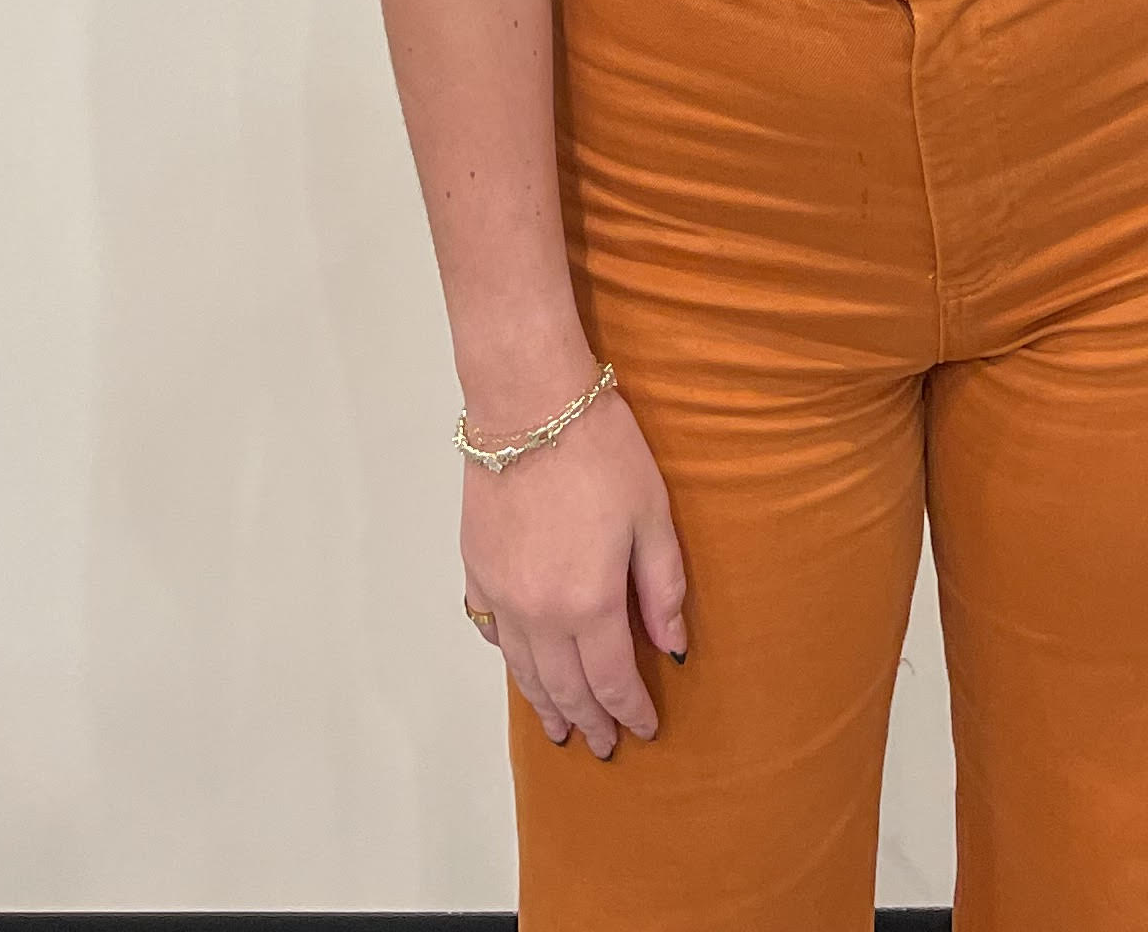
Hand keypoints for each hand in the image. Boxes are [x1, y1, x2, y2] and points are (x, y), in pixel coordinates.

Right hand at [462, 385, 687, 757]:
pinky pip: (490, 630)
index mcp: (588, 604)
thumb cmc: (601, 450)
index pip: (612, 679)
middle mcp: (539, 613)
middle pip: (565, 686)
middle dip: (587, 719)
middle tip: (601, 746)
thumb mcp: (652, 514)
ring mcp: (500, 594)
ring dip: (543, 703)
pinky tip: (519, 663)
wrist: (528, 401)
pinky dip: (508, 656)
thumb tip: (673, 647)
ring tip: (558, 728)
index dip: (630, 710)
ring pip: (523, 669)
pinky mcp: (475, 568)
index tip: (645, 730)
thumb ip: (663, 587)